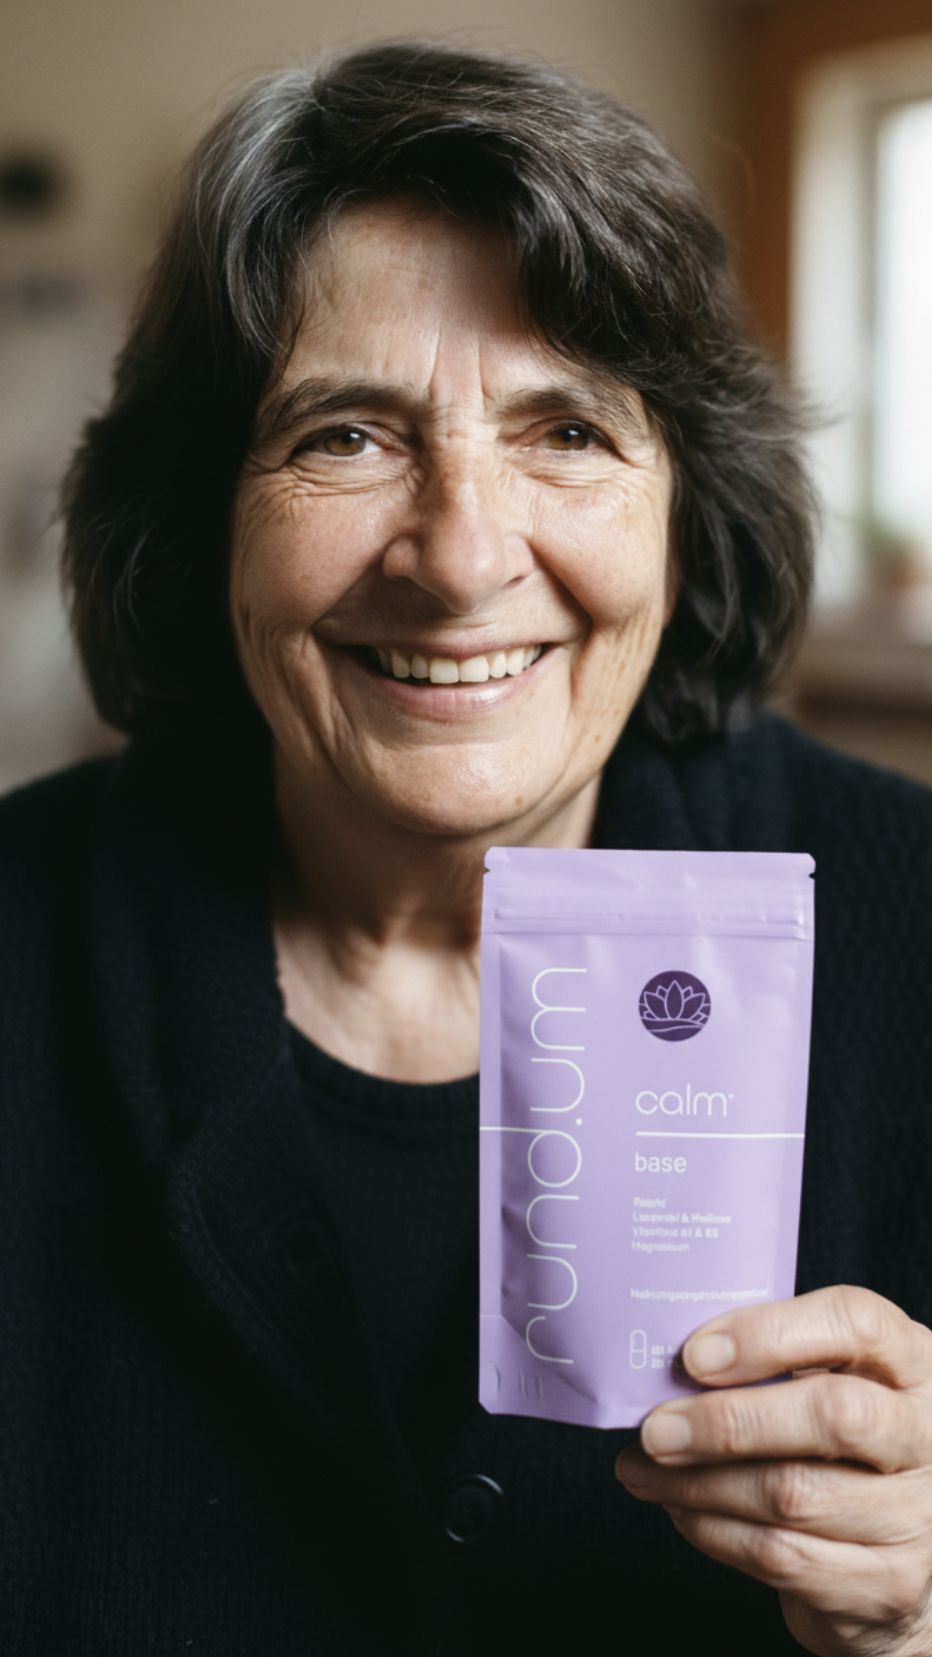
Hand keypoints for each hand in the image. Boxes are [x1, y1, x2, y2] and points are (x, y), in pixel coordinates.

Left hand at [614, 1286, 931, 1655]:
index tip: (694, 1354)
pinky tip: (681, 1509)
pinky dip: (714, 1531)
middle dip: (728, 1420)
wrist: (891, 1547)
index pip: (855, 1322)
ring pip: (793, 1494)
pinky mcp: (887, 1582)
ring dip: (699, 1483)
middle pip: (833, 1415)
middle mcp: (926, 1434)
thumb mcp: (829, 1378)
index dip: (769, 1333)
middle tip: (655, 1427)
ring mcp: (915, 1515)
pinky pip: (783, 1556)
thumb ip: (773, 1362)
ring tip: (643, 1468)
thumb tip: (667, 1363)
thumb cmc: (840, 1441)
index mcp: (911, 1360)